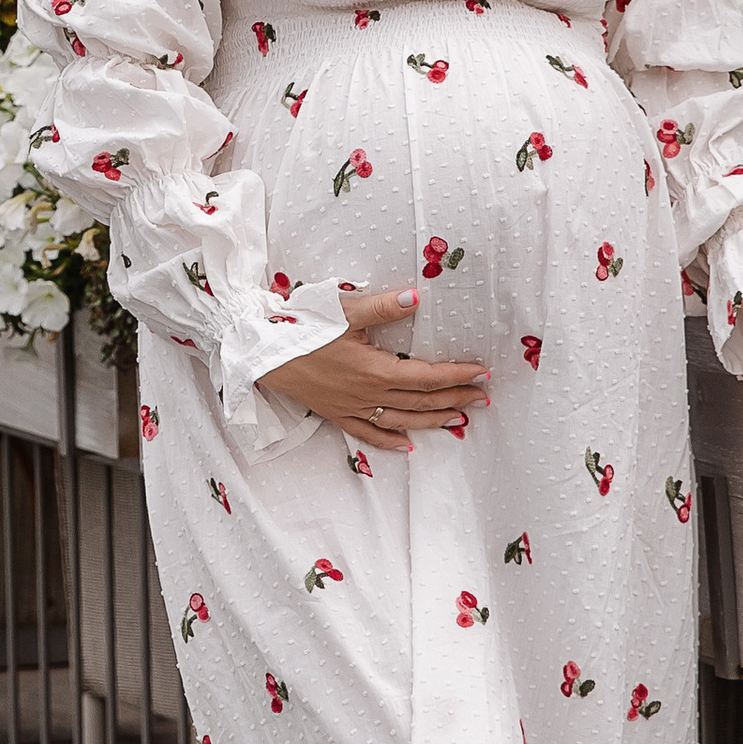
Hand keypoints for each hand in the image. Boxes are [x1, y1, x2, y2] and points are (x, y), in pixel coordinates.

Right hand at [259, 286, 489, 452]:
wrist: (260, 352)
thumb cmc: (301, 327)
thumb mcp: (343, 310)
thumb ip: (383, 307)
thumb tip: (418, 297)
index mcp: (375, 370)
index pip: (427, 375)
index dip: (457, 375)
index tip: (481, 373)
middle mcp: (368, 394)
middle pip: (421, 401)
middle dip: (454, 399)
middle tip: (482, 398)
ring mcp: (352, 408)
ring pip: (401, 420)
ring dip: (433, 421)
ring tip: (459, 419)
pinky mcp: (335, 413)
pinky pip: (368, 433)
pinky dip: (390, 442)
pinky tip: (408, 447)